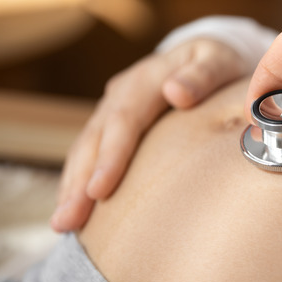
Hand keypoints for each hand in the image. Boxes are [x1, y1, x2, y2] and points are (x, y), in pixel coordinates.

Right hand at [52, 39, 246, 231]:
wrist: (204, 56)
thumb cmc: (217, 64)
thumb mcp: (218, 61)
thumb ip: (202, 76)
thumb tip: (176, 92)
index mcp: (145, 80)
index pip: (123, 121)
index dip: (110, 156)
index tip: (99, 191)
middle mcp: (120, 95)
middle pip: (94, 141)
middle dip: (78, 183)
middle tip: (66, 221)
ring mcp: (111, 112)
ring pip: (84, 151)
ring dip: (71, 188)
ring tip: (62, 225)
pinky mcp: (111, 128)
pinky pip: (89, 156)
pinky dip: (78, 183)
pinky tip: (75, 214)